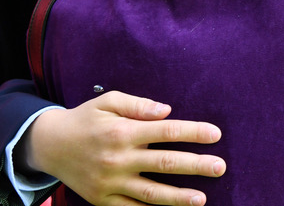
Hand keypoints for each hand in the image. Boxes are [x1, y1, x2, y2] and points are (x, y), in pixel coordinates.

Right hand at [17, 91, 224, 205]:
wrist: (50, 146)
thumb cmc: (86, 119)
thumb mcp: (108, 101)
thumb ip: (138, 105)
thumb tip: (167, 111)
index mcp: (123, 132)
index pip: (166, 131)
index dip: (193, 132)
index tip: (216, 134)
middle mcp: (118, 159)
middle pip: (164, 163)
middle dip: (196, 166)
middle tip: (220, 167)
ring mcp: (110, 183)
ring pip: (151, 192)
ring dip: (179, 197)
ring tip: (202, 198)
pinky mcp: (102, 200)